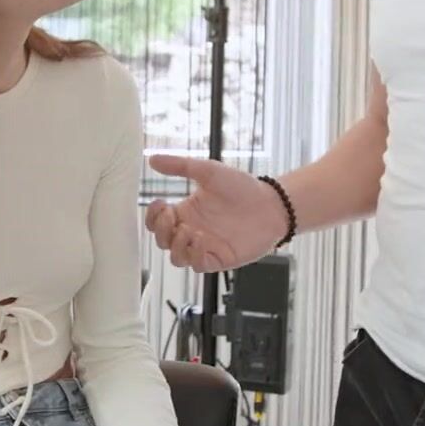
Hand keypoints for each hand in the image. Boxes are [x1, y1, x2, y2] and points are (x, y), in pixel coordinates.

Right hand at [143, 155, 285, 272]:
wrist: (272, 204)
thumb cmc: (243, 187)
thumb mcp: (209, 171)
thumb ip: (180, 166)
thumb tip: (152, 159)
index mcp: (186, 211)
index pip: (157, 222)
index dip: (152, 217)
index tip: (161, 204)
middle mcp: (192, 231)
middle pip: (162, 241)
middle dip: (161, 230)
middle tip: (172, 217)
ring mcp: (204, 247)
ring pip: (177, 258)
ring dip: (177, 245)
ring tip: (189, 230)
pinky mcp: (219, 259)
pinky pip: (197, 266)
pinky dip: (194, 255)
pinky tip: (201, 240)